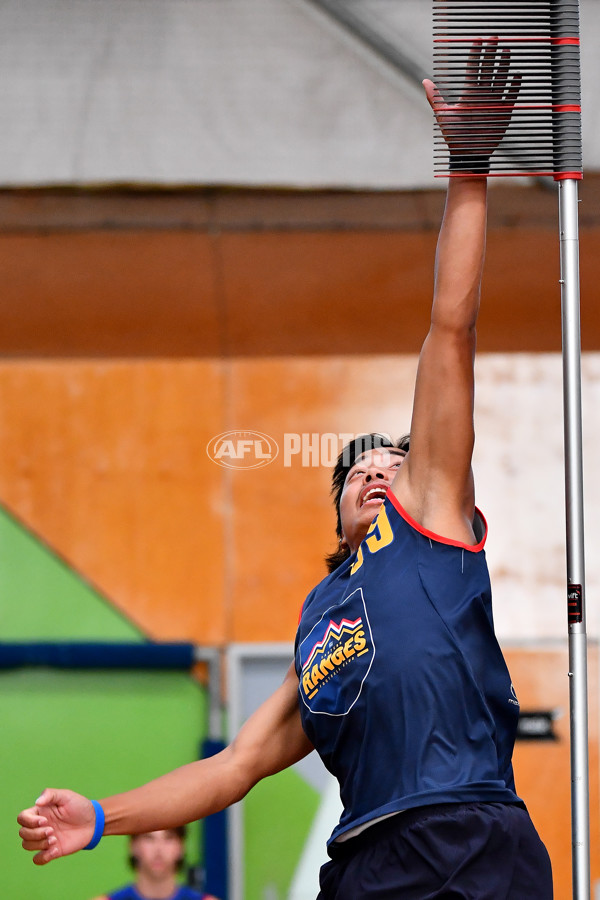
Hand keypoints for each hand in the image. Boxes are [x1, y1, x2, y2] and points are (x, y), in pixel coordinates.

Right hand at [17, 788, 96, 864]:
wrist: (93, 821)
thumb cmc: (79, 806)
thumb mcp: (66, 796)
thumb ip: (50, 794)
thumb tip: (37, 802)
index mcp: (40, 812)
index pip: (22, 818)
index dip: (29, 821)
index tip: (45, 821)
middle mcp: (39, 826)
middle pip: (23, 833)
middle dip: (35, 834)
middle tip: (52, 830)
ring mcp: (44, 839)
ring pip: (27, 845)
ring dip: (38, 844)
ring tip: (55, 839)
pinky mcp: (52, 850)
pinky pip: (38, 859)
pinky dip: (43, 857)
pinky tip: (55, 849)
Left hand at [423, 38, 521, 162]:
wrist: (467, 153)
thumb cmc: (454, 135)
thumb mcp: (443, 114)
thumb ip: (435, 97)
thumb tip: (424, 81)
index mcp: (468, 93)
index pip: (473, 68)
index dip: (475, 54)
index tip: (478, 40)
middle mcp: (482, 94)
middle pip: (488, 69)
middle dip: (491, 53)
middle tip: (494, 37)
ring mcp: (493, 101)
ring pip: (500, 78)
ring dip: (503, 65)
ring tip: (506, 50)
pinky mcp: (503, 111)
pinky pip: (510, 96)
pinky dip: (514, 86)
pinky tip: (516, 75)